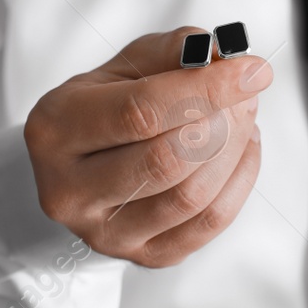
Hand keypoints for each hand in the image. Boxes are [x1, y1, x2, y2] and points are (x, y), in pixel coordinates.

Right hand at [23, 27, 270, 267]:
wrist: (84, 164)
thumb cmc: (109, 105)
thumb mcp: (126, 65)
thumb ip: (172, 52)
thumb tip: (225, 57)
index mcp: (56, 128)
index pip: (140, 112)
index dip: (205, 89)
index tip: (251, 69)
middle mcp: (70, 190)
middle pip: (166, 160)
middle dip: (222, 120)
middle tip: (246, 92)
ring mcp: (105, 232)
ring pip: (191, 197)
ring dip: (234, 148)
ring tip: (243, 114)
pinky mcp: (143, 255)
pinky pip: (209, 223)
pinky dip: (239, 180)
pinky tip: (242, 148)